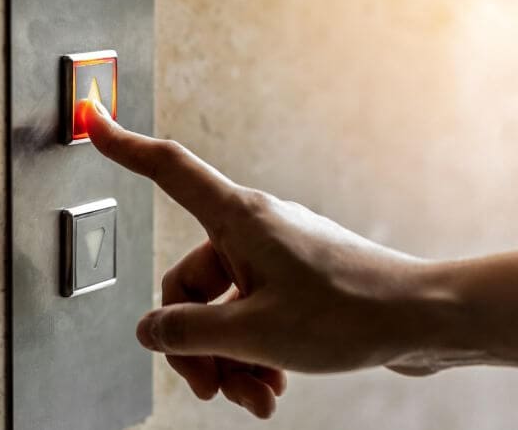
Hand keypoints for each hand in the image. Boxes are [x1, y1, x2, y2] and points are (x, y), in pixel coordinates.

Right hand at [80, 99, 453, 416]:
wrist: (422, 319)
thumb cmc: (351, 311)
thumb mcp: (254, 330)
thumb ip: (190, 331)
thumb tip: (149, 328)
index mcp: (239, 221)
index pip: (169, 170)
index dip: (126, 147)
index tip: (94, 121)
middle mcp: (255, 231)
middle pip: (191, 282)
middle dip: (196, 341)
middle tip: (211, 386)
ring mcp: (277, 257)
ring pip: (226, 308)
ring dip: (231, 357)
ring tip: (254, 396)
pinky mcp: (298, 282)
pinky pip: (256, 315)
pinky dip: (257, 352)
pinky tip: (273, 386)